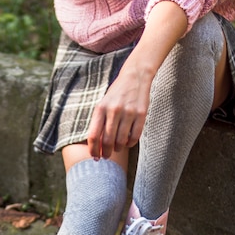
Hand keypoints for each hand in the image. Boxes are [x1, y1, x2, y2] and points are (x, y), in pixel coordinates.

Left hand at [86, 1, 187, 159]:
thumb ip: (99, 123)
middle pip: (107, 141)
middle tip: (106, 156)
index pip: (94, 135)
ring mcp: (128, 112)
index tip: (95, 157)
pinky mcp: (141, 114)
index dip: (93, 150)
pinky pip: (134, 137)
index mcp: (101, 108)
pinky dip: (130, 143)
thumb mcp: (103, 104)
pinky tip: (127, 142)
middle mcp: (113, 110)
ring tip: (117, 148)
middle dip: (106, 152)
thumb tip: (96, 146)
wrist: (135, 76)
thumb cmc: (116, 95)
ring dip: (118, 149)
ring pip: (121, 141)